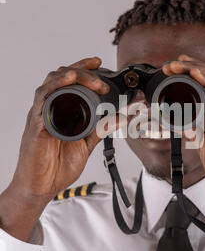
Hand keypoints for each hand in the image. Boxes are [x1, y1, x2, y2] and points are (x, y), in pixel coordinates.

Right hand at [9, 57, 111, 202]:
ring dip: (71, 75)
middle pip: (62, 78)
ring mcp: (42, 115)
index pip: (70, 82)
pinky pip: (43, 100)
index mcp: (62, 111)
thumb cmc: (57, 165)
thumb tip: (122, 116)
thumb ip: (102, 128)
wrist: (41, 187)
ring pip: (51, 83)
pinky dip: (55, 87)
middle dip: (83, 72)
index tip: (98, 62)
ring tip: (89, 77)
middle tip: (101, 79)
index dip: (83, 69)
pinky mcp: (36, 124)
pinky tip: (68, 82)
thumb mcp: (86, 143)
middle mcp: (50, 109)